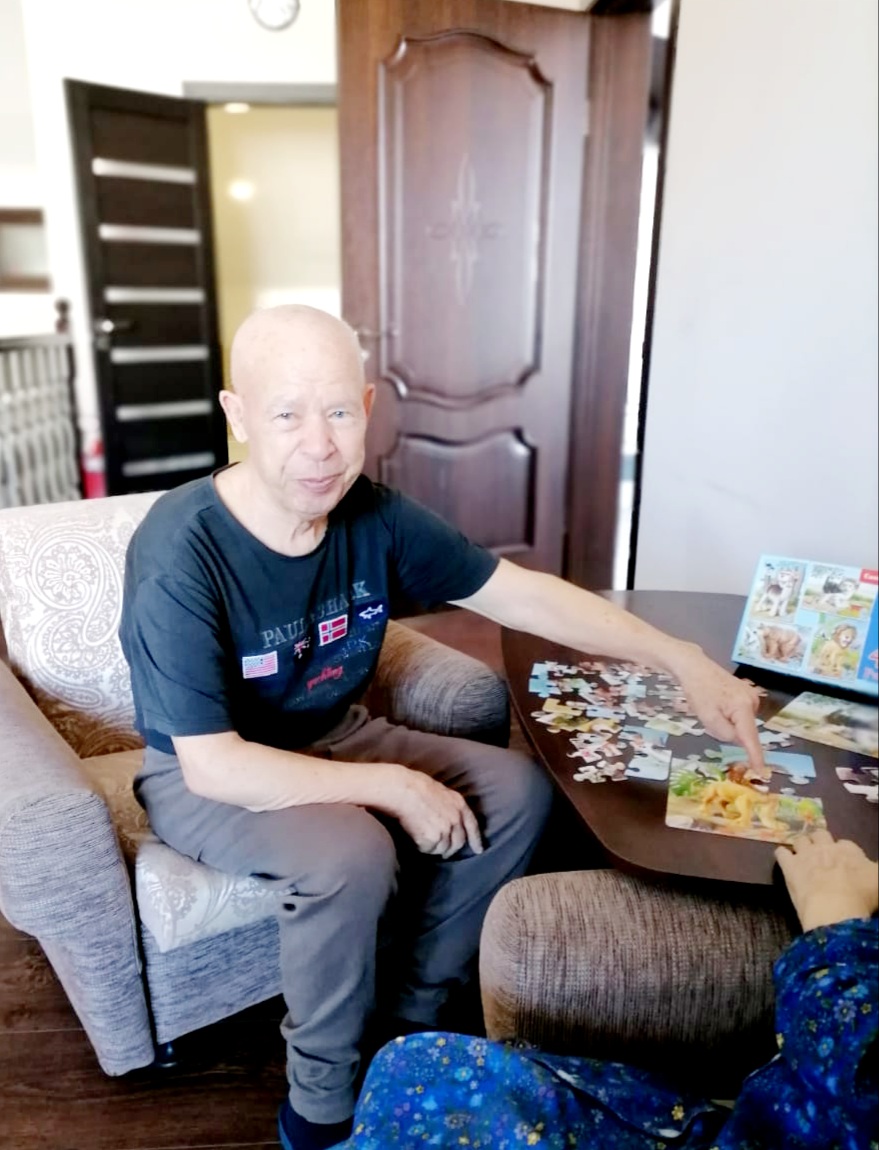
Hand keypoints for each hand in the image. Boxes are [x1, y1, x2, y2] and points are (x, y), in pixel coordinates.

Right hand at [388, 767, 483, 857]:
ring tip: (422, 838)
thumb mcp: (441, 791)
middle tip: (443, 852)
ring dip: (434, 848)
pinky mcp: (432, 839)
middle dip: (451, 849)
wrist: (404, 790)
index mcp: (459, 805)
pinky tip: (415, 837)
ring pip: (442, 849)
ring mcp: (445, 830)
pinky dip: (422, 847)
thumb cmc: (416, 786)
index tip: (478, 850)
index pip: (472, 826)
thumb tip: (448, 818)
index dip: (476, 839)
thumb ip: (450, 806)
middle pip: (458, 842)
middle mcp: (455, 819)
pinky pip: (428, 849)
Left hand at [670, 644, 764, 768]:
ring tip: (712, 706)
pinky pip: (739, 715)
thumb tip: (739, 739)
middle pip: (743, 730)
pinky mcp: (746, 694)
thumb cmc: (699, 691)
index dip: (755, 756)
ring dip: (726, 722)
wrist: (695, 667)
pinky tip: (717, 704)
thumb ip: (725, 733)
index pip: (751, 738)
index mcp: (744, 707)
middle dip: (728, 730)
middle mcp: (753, 702)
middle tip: (710, 715)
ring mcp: (751, 696)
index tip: (761, 771)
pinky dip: (728, 715)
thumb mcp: (708, 717)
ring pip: (740, 723)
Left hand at [775, 830, 878, 931]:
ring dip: (802, 845)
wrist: (835, 908)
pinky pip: (781, 853)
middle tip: (820, 852)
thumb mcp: (878, 881)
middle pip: (820, 835)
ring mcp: (805, 855)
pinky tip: (783, 858)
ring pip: (800, 840)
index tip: (844, 859)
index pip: (846, 844)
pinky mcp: (789, 866)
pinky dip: (782, 854)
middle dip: (820, 841)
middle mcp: (826, 847)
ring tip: (803, 854)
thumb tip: (873, 867)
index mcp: (849, 851)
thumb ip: (875, 870)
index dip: (844, 851)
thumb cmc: (862, 896)